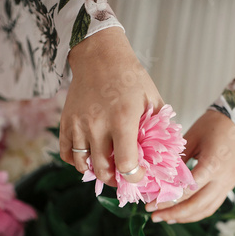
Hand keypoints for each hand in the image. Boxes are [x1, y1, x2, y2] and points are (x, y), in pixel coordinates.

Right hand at [60, 27, 163, 185]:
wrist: (99, 55)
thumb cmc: (130, 78)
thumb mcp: (152, 99)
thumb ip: (160, 128)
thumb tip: (168, 154)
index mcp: (123, 119)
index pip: (126, 164)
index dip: (134, 177)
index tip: (139, 174)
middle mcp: (98, 125)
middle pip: (103, 170)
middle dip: (115, 180)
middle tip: (123, 176)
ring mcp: (79, 124)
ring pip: (83, 165)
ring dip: (96, 172)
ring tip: (106, 168)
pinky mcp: (66, 122)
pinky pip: (67, 154)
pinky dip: (77, 162)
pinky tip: (89, 158)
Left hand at [146, 110, 234, 222]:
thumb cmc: (213, 125)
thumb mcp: (191, 138)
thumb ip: (178, 161)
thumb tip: (158, 178)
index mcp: (212, 165)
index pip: (187, 190)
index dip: (167, 199)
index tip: (150, 204)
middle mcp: (221, 180)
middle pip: (196, 205)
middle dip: (173, 213)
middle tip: (154, 216)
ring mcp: (227, 186)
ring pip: (204, 210)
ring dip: (184, 217)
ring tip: (165, 218)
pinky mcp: (227, 188)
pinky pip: (211, 206)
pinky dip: (195, 213)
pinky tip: (181, 214)